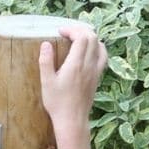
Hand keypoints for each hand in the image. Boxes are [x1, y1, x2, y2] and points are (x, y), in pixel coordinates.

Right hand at [39, 23, 107, 148]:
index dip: (72, 29)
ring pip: (99, 44)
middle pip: (92, 37)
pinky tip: (91, 50)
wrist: (72, 119)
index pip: (81, 36)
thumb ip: (46, 62)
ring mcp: (95, 70)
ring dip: (90, 37)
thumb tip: (46, 44)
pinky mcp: (97, 76)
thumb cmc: (57, 103)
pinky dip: (98, 47)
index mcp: (76, 64)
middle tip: (68, 32)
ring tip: (78, 38)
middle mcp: (89, 64)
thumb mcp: (46, 83)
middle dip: (80, 30)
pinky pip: (103, 55)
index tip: (60, 31)